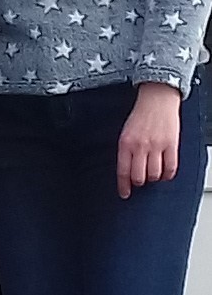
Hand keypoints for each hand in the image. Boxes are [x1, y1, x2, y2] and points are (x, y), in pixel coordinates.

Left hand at [116, 82, 181, 198]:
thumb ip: (125, 150)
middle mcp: (140, 146)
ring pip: (154, 175)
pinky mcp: (171, 145)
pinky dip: (167, 174)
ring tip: (152, 173)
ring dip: (153, 178)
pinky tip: (165, 172)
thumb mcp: (125, 133)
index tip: (124, 194)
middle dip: (139, 182)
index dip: (123, 186)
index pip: (122, 171)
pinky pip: (171, 168)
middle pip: (139, 176)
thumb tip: (126, 170)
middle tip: (140, 180)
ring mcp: (156, 146)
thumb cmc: (140, 116)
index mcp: (125, 143)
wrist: (156, 100)